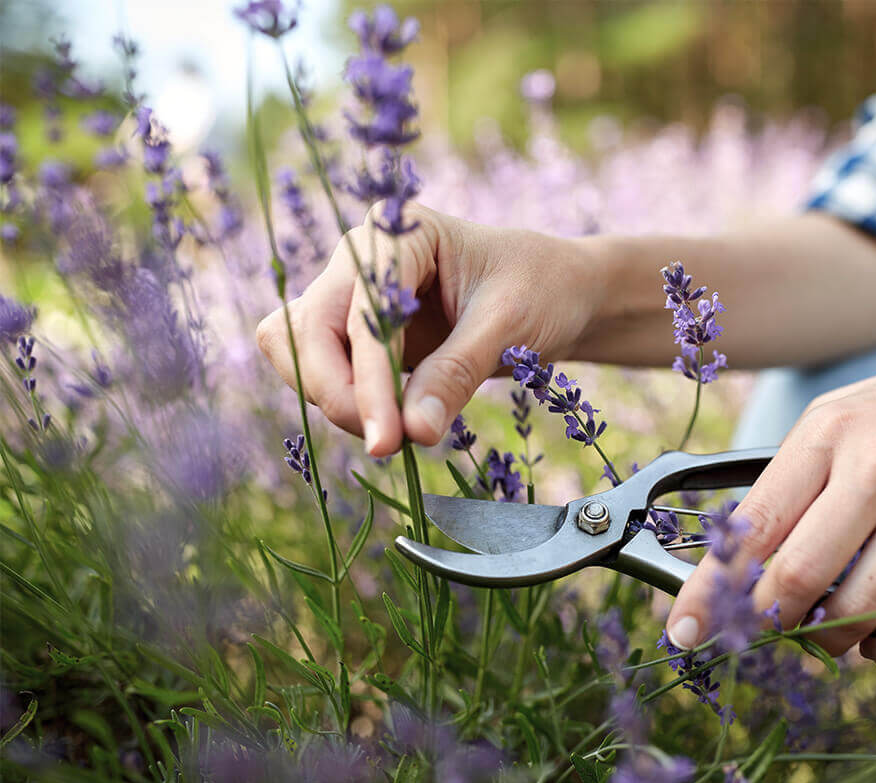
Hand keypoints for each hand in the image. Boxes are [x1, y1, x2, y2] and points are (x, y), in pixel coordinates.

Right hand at [256, 204, 597, 454]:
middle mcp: (363, 257)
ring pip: (300, 352)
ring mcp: (354, 294)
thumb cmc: (544, 291)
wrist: (563, 294)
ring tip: (398, 434)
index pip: (359, 312)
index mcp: (399, 232)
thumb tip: (412, 431)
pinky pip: (322, 371)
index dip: (366, 380)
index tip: (388, 439)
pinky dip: (346, 403)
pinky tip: (392, 424)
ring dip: (336, 400)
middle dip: (337, 392)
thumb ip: (457, 374)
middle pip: (304, 330)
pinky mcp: (358, 334)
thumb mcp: (509, 326)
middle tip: (387, 444)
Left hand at [666, 340, 875, 677]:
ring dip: (831, 642)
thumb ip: (791, 482)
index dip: (710, 590)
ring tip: (831, 632)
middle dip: (769, 622)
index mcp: (828, 433)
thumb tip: (739, 564)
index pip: (752, 526)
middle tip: (768, 630)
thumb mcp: (840, 419)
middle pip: (798, 578)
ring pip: (859, 612)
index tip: (684, 631)